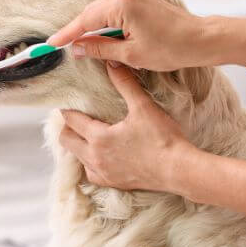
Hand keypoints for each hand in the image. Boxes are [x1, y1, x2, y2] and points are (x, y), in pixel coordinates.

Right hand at [48, 0, 206, 70]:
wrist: (202, 39)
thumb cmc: (171, 49)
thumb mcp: (131, 54)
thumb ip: (100, 49)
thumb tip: (77, 48)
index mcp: (122, 6)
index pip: (85, 21)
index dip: (67, 34)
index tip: (51, 44)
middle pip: (91, 12)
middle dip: (76, 29)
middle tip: (61, 45)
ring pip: (101, 10)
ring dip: (90, 26)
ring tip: (78, 43)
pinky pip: (113, 9)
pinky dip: (103, 22)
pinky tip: (99, 34)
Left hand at [59, 63, 194, 190]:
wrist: (179, 170)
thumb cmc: (162, 138)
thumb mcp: (142, 106)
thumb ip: (125, 83)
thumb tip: (112, 63)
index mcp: (98, 137)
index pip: (71, 121)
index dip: (68, 110)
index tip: (68, 103)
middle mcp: (94, 157)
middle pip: (66, 140)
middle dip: (68, 127)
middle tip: (77, 118)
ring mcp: (103, 173)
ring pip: (76, 157)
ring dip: (78, 145)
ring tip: (87, 134)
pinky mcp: (113, 183)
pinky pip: (91, 173)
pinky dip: (90, 163)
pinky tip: (100, 155)